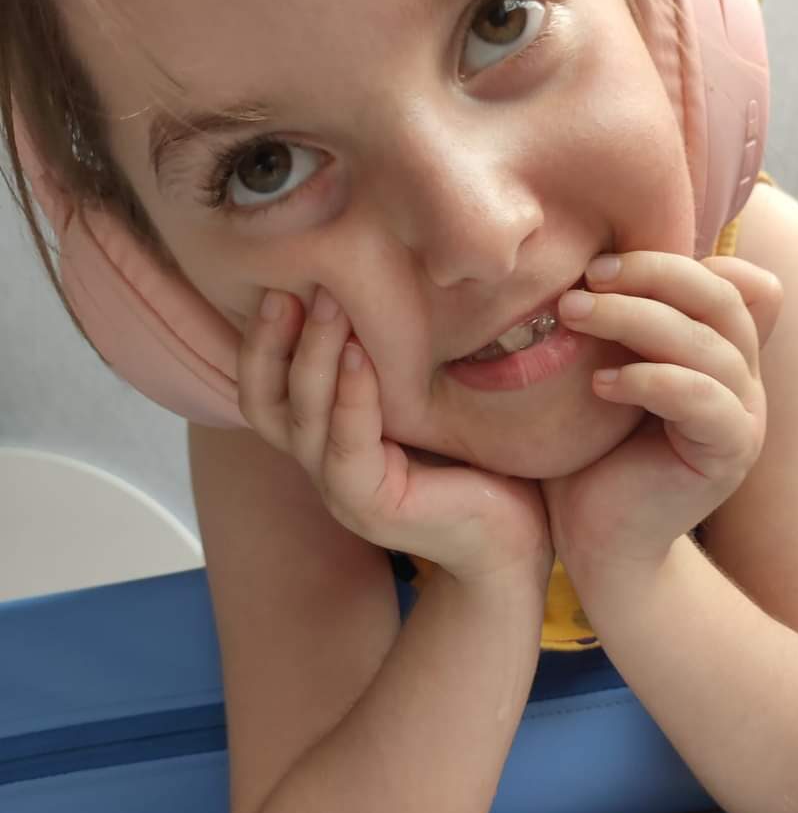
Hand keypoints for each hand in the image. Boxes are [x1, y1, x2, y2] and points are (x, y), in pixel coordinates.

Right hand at [239, 288, 552, 585]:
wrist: (519, 534)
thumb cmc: (482, 460)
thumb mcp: (425, 399)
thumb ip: (393, 360)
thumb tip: (388, 278)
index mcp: (328, 440)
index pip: (267, 390)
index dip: (262, 341)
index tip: (280, 284)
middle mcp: (324, 466)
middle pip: (266, 404)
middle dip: (272, 342)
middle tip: (295, 285)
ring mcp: (343, 492)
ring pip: (302, 421)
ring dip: (313, 356)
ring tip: (330, 303)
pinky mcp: (372, 507)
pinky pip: (348, 448)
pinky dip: (351, 399)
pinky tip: (359, 356)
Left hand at [541, 251, 782, 569]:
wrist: (599, 545)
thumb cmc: (587, 457)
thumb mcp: (595, 374)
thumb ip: (612, 326)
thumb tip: (577, 256)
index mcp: (719, 351)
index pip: (725, 279)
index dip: (669, 260)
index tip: (596, 264)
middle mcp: (743, 377)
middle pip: (722, 296)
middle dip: (651, 275)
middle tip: (585, 279)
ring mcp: (744, 415)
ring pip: (709, 343)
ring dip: (636, 319)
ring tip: (572, 317)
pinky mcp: (730, 454)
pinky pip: (703, 399)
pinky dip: (650, 381)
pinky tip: (599, 386)